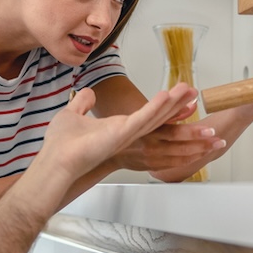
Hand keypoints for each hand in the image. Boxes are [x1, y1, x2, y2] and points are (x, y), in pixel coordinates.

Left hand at [36, 83, 198, 182]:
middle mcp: (128, 133)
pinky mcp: (121, 133)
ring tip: (188, 90)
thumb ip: (83, 103)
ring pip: (155, 116)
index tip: (182, 98)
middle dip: (178, 105)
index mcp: (120, 129)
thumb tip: (87, 93)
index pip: (150, 116)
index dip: (167, 107)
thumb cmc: (63, 145)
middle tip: (195, 93)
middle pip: (159, 117)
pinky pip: (141, 118)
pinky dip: (154, 107)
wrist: (57, 161)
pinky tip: (166, 96)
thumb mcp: (73, 115)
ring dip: (173, 103)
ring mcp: (127, 134)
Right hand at [109, 120, 225, 172]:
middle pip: (182, 146)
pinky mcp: (153, 167)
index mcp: (148, 131)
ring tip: (216, 146)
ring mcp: (153, 159)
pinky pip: (176, 165)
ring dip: (201, 152)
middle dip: (203, 143)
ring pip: (181, 157)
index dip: (193, 131)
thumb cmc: (128, 131)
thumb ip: (170, 111)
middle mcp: (151, 146)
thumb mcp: (146, 116)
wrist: (109, 152)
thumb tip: (191, 104)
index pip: (175, 132)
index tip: (209, 129)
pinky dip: (190, 160)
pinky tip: (201, 155)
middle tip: (219, 139)